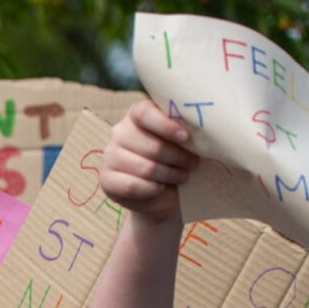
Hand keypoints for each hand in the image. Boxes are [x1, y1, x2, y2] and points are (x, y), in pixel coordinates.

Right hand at [101, 99, 199, 222]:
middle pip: (151, 145)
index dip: (166, 125)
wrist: (162, 194)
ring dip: (169, 174)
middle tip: (193, 163)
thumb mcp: (181, 142)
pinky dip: (152, 189)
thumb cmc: (176, 161)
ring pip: (145, 167)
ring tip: (182, 176)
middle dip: (178, 157)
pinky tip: (160, 188)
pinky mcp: (106, 179)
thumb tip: (203, 127)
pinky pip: (132, 185)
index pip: (144, 113)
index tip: (186, 137)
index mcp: (137, 115)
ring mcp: (110, 156)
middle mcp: (119, 132)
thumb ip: (183, 130)